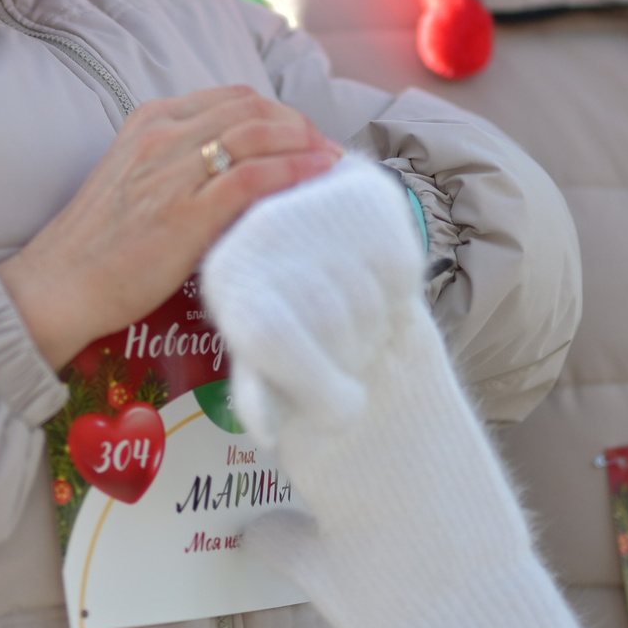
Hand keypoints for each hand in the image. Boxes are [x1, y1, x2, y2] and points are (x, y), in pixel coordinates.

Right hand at [0, 86, 341, 368]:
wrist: (59, 285)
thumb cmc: (98, 243)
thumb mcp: (135, 179)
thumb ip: (178, 162)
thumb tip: (237, 167)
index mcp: (149, 121)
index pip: (232, 98)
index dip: (279, 113)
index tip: (303, 136)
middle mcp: (162, 136)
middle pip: (252, 109)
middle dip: (299, 125)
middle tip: (325, 150)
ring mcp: (173, 171)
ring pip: (257, 134)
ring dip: (304, 144)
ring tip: (329, 163)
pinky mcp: (185, 212)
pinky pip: (253, 177)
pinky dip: (293, 171)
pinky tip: (316, 177)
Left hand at [201, 155, 423, 433]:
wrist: (334, 252)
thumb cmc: (292, 320)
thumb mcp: (263, 359)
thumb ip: (260, 393)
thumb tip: (266, 429)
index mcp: (227, 275)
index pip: (272, 337)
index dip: (318, 388)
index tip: (345, 413)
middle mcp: (262, 228)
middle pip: (326, 322)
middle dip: (350, 363)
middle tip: (351, 364)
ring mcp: (315, 206)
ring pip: (365, 303)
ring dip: (374, 335)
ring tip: (359, 328)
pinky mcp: (368, 198)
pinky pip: (399, 277)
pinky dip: (398, 301)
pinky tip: (377, 293)